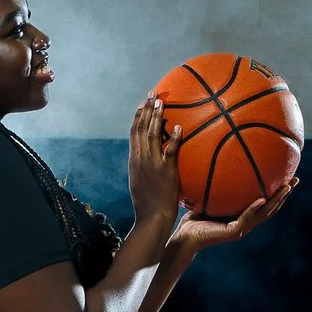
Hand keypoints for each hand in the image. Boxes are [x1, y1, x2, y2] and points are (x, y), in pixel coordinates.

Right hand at [126, 97, 181, 237]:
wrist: (151, 218)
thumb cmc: (148, 204)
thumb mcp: (141, 183)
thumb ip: (144, 168)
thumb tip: (151, 158)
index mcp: (134, 161)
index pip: (133, 133)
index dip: (138, 117)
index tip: (142, 103)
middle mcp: (140, 159)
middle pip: (141, 129)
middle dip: (146, 109)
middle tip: (152, 93)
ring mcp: (152, 165)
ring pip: (151, 135)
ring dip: (156, 116)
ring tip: (161, 101)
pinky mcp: (165, 172)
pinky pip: (169, 151)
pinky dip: (172, 138)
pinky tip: (177, 127)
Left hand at [173, 177, 296, 255]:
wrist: (184, 237)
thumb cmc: (193, 217)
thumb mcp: (208, 196)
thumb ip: (216, 184)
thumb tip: (216, 158)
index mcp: (243, 215)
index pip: (265, 202)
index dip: (278, 192)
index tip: (288, 176)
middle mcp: (246, 222)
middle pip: (271, 208)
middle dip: (284, 194)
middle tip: (296, 179)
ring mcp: (241, 228)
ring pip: (264, 213)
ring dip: (276, 201)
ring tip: (286, 187)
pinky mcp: (232, 232)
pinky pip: (247, 218)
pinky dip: (255, 208)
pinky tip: (262, 198)